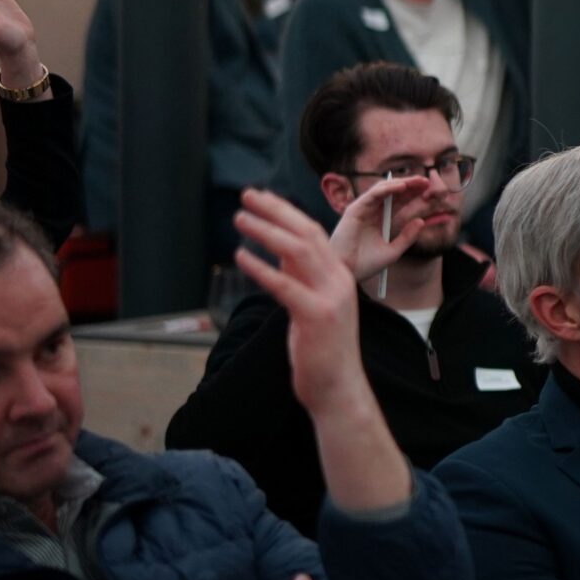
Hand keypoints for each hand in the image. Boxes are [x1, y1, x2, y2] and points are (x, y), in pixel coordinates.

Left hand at [232, 189, 370, 417]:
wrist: (338, 385)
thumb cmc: (322, 348)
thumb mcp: (312, 304)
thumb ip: (300, 278)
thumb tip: (277, 253)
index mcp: (338, 276)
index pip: (313, 232)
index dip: (285, 211)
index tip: (261, 196)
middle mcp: (338, 280)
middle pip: (307, 233)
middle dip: (275, 210)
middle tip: (247, 195)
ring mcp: (330, 297)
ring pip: (298, 252)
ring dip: (266, 232)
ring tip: (240, 219)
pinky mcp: (316, 316)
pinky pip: (285, 286)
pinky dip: (261, 269)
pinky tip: (241, 256)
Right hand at [328, 176, 431, 284]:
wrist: (348, 273)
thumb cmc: (365, 264)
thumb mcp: (393, 251)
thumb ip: (407, 237)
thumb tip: (421, 221)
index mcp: (380, 220)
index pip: (398, 201)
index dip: (413, 193)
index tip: (429, 190)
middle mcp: (371, 212)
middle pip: (392, 192)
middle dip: (410, 185)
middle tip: (427, 181)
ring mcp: (362, 210)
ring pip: (383, 189)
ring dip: (401, 183)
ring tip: (418, 181)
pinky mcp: (354, 210)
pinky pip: (372, 195)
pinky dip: (387, 189)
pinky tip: (402, 187)